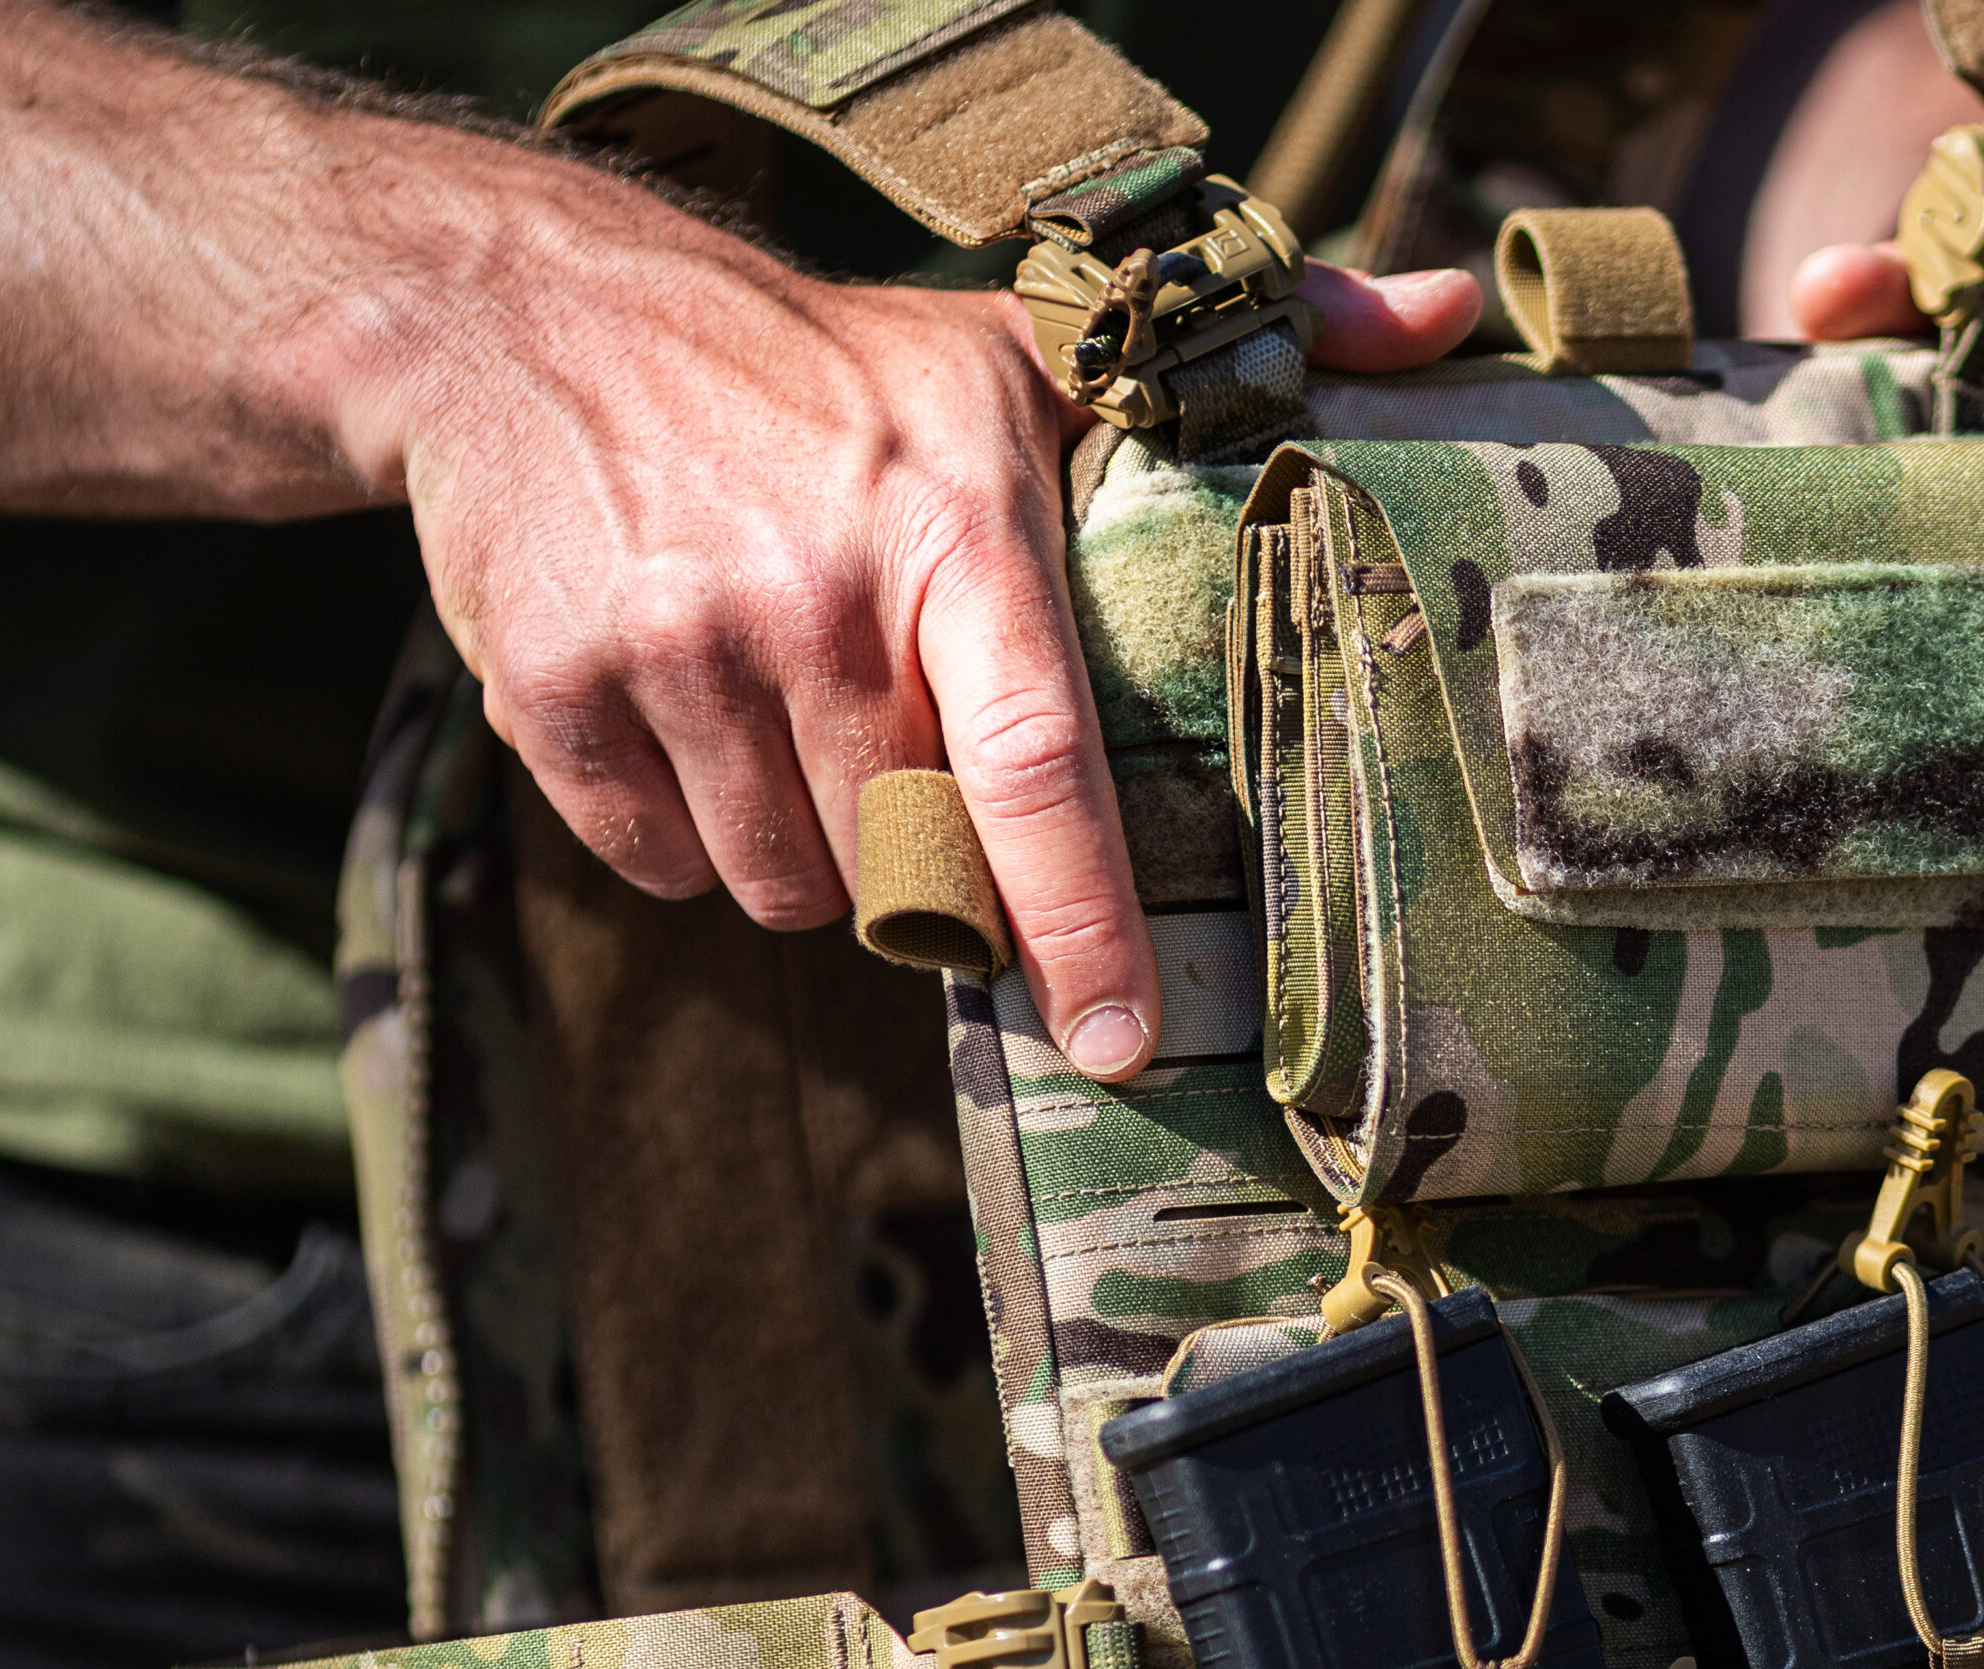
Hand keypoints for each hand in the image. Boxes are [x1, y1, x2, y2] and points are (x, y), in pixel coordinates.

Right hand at [378, 237, 1476, 1077]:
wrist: (526, 313)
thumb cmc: (822, 363)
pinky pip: (664, 863)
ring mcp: (678, 647)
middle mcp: (818, 598)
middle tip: (907, 759)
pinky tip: (693, 714)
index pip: (1038, 764)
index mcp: (957, 530)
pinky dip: (688, 832)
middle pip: (909, 864)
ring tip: (795, 717)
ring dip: (809, 855)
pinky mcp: (557, 693)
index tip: (1125, 1041)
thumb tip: (1457, 322)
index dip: (1084, 923)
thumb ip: (1246, 345)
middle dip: (926, 865)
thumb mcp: (1019, 343)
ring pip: (787, 887)